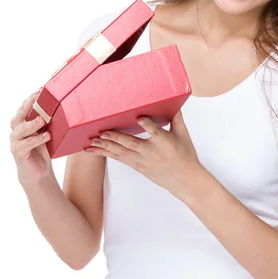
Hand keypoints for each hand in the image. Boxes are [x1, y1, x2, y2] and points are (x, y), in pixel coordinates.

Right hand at [9, 88, 52, 183]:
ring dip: (32, 123)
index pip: (26, 106)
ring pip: (20, 129)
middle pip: (20, 114)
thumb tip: (68, 104)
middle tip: (38, 96)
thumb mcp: (49, 131)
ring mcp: (15, 140)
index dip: (33, 96)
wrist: (38, 171)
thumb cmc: (44, 148)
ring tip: (42, 119)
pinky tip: (46, 136)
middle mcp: (17, 129)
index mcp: (24, 121)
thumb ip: (52, 120)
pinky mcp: (18, 152)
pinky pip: (25, 144)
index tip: (42, 87)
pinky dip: (35, 140)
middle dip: (28, 104)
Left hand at [84, 109, 207, 200]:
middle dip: (116, 138)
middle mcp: (151, 152)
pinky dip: (107, 154)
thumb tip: (172, 99)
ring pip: (121, 153)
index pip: (156, 132)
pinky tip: (96, 151)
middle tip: (102, 133)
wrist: (184, 179)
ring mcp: (142, 161)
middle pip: (132, 144)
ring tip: (92, 142)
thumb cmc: (185, 155)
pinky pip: (119, 159)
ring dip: (106, 147)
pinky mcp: (137, 166)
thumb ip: (176, 117)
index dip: (148, 125)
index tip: (140, 118)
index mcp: (164, 142)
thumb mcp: (183, 134)